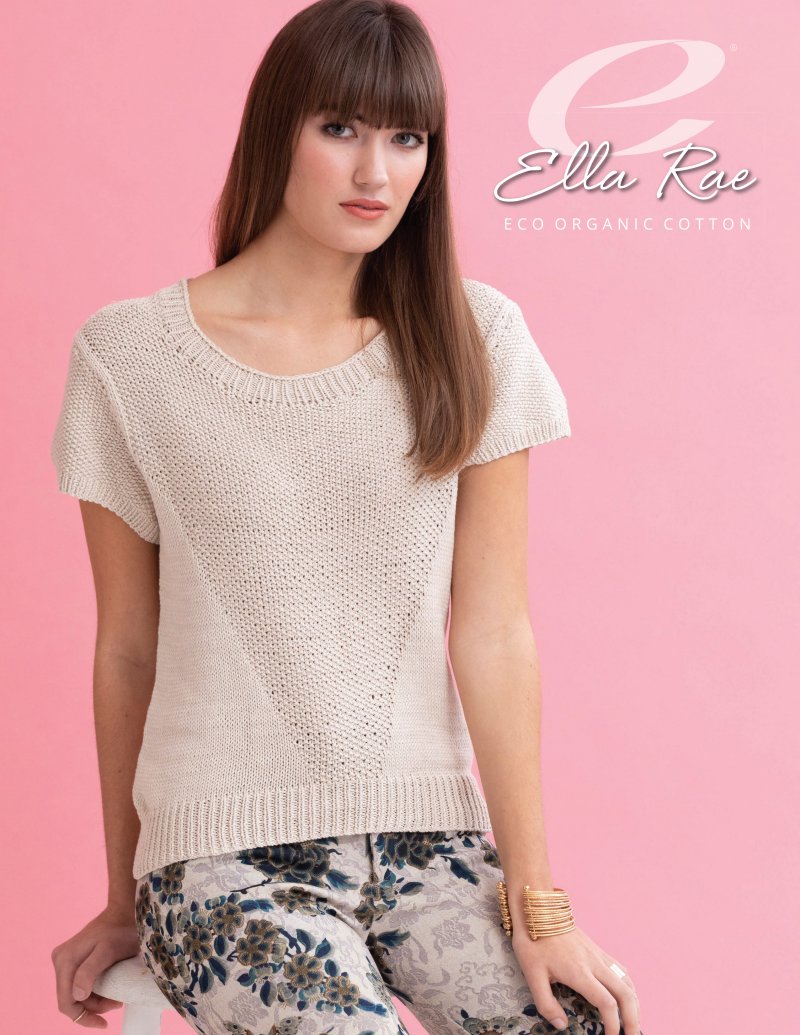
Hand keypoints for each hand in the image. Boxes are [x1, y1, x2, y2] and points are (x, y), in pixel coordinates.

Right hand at [51, 905, 138, 1027]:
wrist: (125, 911)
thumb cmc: (120, 931)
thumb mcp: (107, 951)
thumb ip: (90, 972)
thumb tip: (77, 996)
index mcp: (65, 961)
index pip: (66, 1002)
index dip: (83, 1018)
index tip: (103, 1024)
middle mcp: (61, 960)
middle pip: (71, 999)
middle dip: (93, 1008)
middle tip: (116, 1004)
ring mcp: (66, 959)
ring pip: (76, 992)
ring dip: (95, 1000)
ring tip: (116, 997)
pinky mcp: (74, 958)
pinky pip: (80, 983)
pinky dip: (94, 991)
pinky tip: (109, 989)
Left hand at [512, 924, 641, 1033]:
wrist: (538, 908)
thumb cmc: (533, 941)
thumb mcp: (532, 974)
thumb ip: (546, 1003)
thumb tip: (562, 1025)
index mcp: (580, 972)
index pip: (607, 1003)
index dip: (613, 1025)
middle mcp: (594, 964)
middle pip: (625, 994)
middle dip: (633, 1019)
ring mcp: (598, 955)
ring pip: (627, 981)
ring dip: (634, 1004)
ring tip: (633, 1021)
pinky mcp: (597, 949)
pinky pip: (620, 970)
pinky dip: (629, 988)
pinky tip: (626, 996)